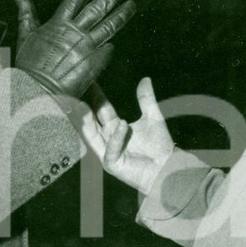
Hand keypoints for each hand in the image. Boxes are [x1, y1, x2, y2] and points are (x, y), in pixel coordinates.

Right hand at [14, 0, 134, 98]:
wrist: (38, 92)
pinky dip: (110, 45)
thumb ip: (27, 15)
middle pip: (98, 9)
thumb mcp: (26, 36)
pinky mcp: (94, 64)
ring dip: (121, 15)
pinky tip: (116, 40)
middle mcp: (75, 33)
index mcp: (58, 24)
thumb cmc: (29, 67)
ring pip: (108, 27)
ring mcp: (87, 48)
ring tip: (131, 5)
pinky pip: (106, 51)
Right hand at [81, 77, 173, 195]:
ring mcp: (108, 152)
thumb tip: (145, 79)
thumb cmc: (159, 147)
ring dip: (87, 122)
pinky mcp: (113, 164)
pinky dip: (116, 137)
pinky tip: (122, 124)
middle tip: (77, 92)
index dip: (97, 96)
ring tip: (82, 106)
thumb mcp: (153, 117)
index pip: (102, 109)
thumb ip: (146, 99)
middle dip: (84, 107)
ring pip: (92, 136)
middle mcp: (108, 139)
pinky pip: (111, 149)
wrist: (167, 168)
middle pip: (92, 121)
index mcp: (115, 128)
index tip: (90, 80)